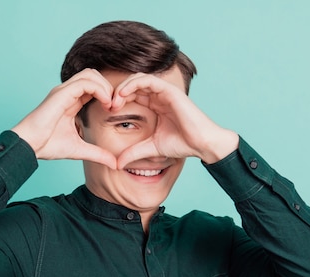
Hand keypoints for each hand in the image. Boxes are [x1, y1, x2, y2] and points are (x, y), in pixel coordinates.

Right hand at [11, 69, 116, 168]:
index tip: (114, 111)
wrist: (29, 146)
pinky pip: (85, 82)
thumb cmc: (48, 146)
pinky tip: (105, 104)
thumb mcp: (80, 150)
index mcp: (71, 101)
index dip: (107, 95)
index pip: (93, 87)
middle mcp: (67, 93)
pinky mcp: (61, 94)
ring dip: (105, 87)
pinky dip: (99, 89)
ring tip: (110, 105)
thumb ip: (98, 154)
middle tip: (115, 106)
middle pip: (93, 75)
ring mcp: (64, 91)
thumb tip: (114, 163)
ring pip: (90, 74)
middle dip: (108, 87)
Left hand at [110, 72, 238, 167]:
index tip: (108, 112)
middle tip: (107, 105)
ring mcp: (165, 92)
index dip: (118, 101)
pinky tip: (122, 94)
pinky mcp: (170, 91)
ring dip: (123, 87)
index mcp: (155, 105)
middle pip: (132, 85)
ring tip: (114, 100)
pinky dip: (133, 84)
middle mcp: (159, 96)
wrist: (201, 144)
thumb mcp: (150, 148)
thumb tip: (116, 164)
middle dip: (117, 93)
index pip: (132, 96)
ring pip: (138, 79)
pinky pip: (148, 80)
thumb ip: (134, 153)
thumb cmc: (182, 144)